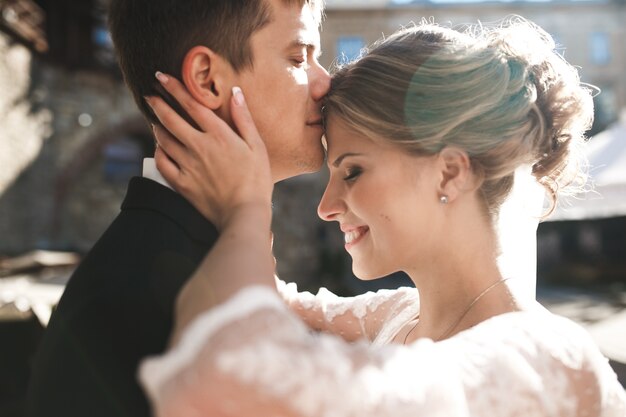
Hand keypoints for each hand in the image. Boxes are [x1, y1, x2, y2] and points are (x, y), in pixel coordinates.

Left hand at [145, 73, 272, 229]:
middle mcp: (199, 146)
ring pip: (164, 140)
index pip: (192, 104)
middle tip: (150, 94)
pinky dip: (158, 152)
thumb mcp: (257, 146)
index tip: (162, 77)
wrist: (244, 213)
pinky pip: (163, 163)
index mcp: (219, 135)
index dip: (175, 88)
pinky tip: (159, 148)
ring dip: (157, 126)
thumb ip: (244, 119)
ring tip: (155, 120)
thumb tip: (235, 92)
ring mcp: (188, 165)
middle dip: (158, 103)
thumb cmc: (256, 180)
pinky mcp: (182, 183)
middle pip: (171, 119)